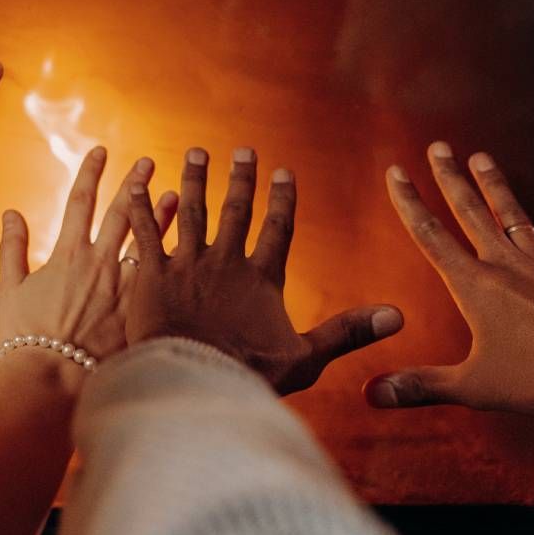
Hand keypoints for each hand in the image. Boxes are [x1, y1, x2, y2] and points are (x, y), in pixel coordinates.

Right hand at [0, 147, 177, 374]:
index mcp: (67, 254)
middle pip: (122, 212)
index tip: (102, 151)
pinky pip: (162, 278)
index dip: (91, 171)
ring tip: (176, 194)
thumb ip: (11, 248)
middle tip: (149, 162)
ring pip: (150, 241)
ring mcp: (125, 287)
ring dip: (163, 216)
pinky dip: (174, 259)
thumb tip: (9, 212)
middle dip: (135, 183)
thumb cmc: (25, 341)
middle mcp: (100, 263)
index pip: (80, 199)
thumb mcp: (10, 290)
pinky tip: (189, 249)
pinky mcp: (142, 311)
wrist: (50, 381)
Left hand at [126, 147, 403, 394]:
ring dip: (195, 180)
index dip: (282, 200)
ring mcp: (187, 265)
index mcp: (262, 278)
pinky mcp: (152, 274)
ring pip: (192, 211)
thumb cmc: (249, 376)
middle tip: (242, 151)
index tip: (284, 172)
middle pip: (235, 211)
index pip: (278, 229)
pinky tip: (135, 182)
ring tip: (196, 154)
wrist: (193, 383)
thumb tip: (398, 317)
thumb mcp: (307, 358)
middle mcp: (226, 262)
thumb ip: (348, 332)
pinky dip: (141, 205)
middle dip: (241, 178)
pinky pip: (146, 232)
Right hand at [366, 142, 533, 435]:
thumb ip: (421, 386)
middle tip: (438, 148)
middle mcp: (505, 266)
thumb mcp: (472, 386)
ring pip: (512, 214)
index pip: (430, 235)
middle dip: (449, 178)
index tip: (396, 173)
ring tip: (481, 158)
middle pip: (470, 212)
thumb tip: (374, 392)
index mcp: (474, 287)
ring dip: (495, 185)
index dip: (409, 202)